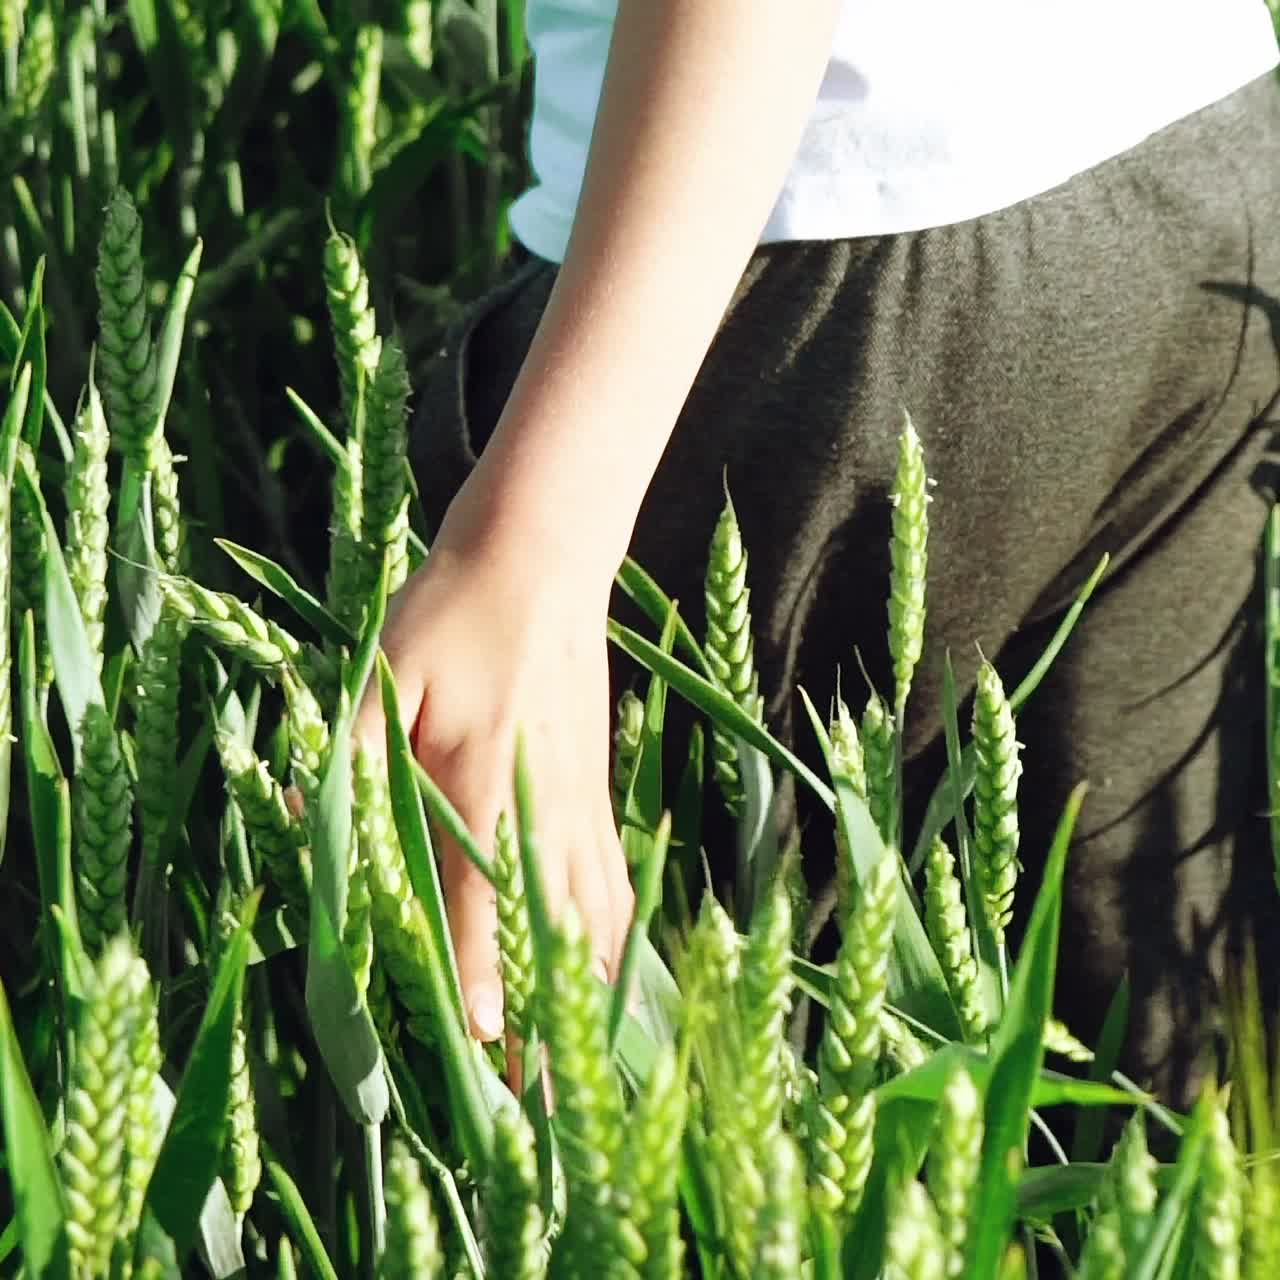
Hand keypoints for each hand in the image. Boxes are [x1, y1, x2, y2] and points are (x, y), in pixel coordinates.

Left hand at [354, 493, 634, 1052]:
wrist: (542, 557)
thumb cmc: (456, 609)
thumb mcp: (385, 668)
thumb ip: (352, 753)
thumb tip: (311, 822)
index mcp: (485, 778)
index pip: (486, 896)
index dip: (487, 974)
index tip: (491, 1045)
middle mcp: (543, 803)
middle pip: (554, 924)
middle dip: (551, 1009)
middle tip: (544, 1090)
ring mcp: (579, 797)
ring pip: (596, 909)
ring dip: (591, 986)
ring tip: (587, 1054)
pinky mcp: (594, 785)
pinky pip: (613, 876)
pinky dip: (616, 934)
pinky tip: (615, 966)